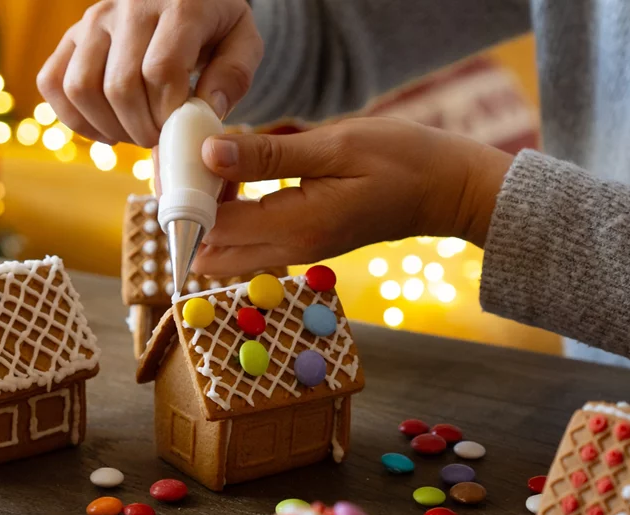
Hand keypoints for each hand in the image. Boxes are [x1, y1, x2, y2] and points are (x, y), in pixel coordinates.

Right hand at [37, 0, 262, 147]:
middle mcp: (129, 7)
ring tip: (133, 133)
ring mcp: (93, 20)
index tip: (179, 128)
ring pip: (81, 87)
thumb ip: (233, 75)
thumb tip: (205, 110)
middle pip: (120, 86)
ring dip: (108, 126)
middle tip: (158, 137)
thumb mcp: (242, 41)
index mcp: (179, 5)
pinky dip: (73, 117)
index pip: (161, 70)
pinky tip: (104, 128)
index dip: (168, 113)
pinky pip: (52, 82)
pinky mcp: (71, 36)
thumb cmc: (215, 25)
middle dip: (141, 128)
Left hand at [193, 117, 514, 275]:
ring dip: (211, 211)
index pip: (213, 228)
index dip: (186, 198)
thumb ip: (268, 157)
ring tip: (217, 160)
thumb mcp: (335, 147)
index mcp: (295, 228)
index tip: (180, 159)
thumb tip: (210, 154)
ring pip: (228, 248)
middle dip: (190, 214)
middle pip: (211, 251)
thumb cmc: (402, 161)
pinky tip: (243, 171)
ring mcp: (297, 249)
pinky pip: (251, 237)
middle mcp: (290, 249)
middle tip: (190, 166)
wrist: (449, 190)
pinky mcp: (303, 241)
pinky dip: (234, 210)